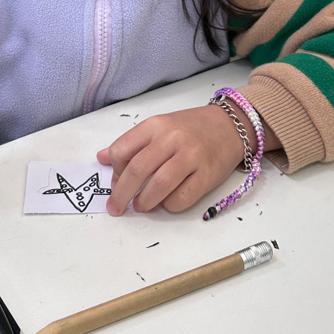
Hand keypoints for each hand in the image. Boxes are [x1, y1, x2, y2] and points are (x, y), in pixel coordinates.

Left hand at [97, 104, 250, 214]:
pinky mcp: (207, 175)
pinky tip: (166, 202)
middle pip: (137, 170)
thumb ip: (131, 143)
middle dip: (121, 194)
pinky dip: (169, 206)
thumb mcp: (159, 126)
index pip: (122, 150)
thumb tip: (101, 158)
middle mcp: (172, 138)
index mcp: (156, 125)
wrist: (231, 125)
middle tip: (115, 207)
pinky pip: (181, 198)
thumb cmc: (191, 128)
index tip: (114, 183)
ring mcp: (191, 156)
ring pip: (158, 186)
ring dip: (144, 202)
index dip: (114, 172)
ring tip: (140, 206)